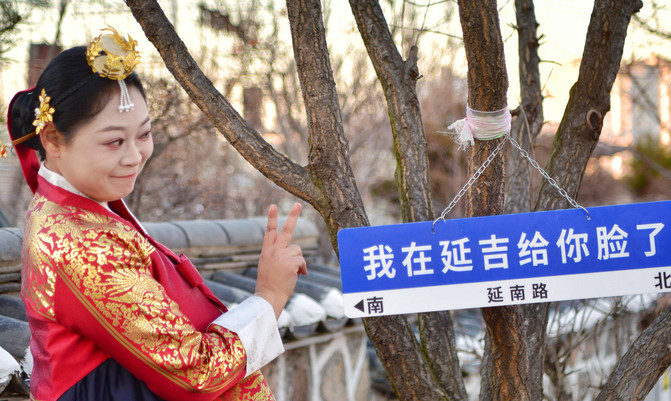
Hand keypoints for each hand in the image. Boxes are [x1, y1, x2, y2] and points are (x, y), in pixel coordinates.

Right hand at [254, 203, 306, 318]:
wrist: (268, 296)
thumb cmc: (270, 285)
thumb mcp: (270, 266)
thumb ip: (281, 257)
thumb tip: (298, 258)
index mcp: (266, 251)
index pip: (269, 231)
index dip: (271, 218)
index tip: (273, 206)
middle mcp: (274, 251)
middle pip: (286, 230)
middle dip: (293, 216)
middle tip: (298, 204)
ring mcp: (282, 255)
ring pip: (298, 251)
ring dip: (298, 262)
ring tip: (291, 273)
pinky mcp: (291, 262)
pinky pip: (302, 261)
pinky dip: (302, 269)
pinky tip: (296, 276)